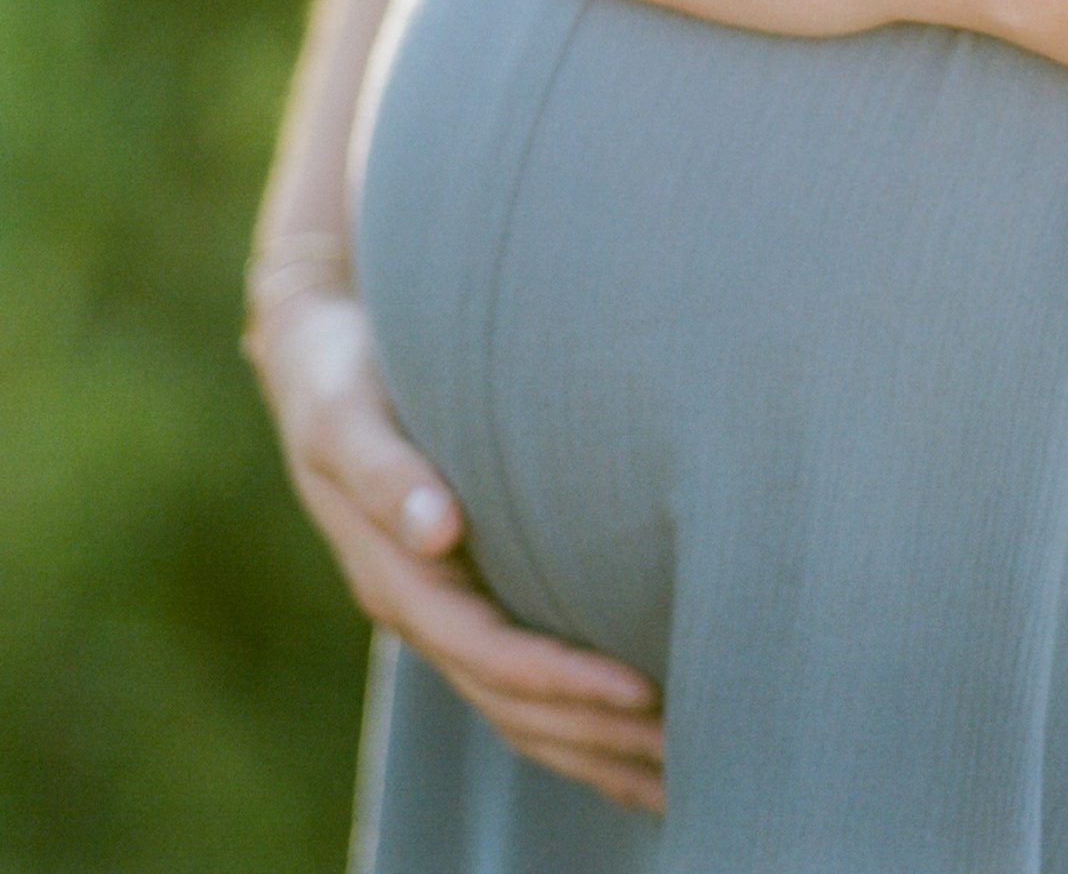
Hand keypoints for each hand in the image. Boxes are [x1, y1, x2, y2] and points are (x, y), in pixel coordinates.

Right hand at [246, 284, 664, 812]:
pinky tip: (627, 741)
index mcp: (393, 576)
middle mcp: (418, 607)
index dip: (562, 680)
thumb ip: (386, 472)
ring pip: (516, 709)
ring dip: (592, 749)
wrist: (316, 354)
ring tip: (678, 774)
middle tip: (691, 756)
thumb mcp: (346, 415)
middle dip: (594, 736)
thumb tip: (437, 532)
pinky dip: (571, 724)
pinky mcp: (462, 594)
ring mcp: (438, 609)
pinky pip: (515, 682)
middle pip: (510, 703)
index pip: (488, 653)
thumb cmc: (344, 376)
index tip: (642, 692)